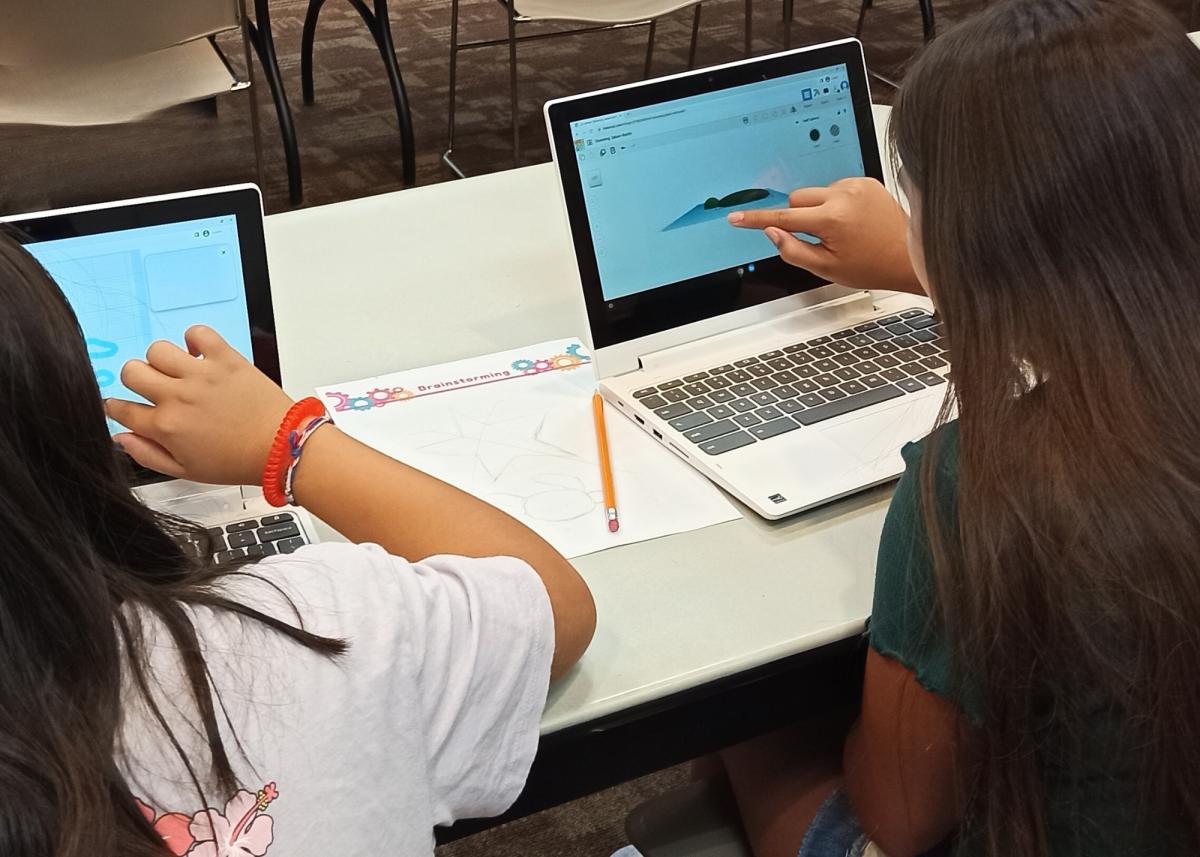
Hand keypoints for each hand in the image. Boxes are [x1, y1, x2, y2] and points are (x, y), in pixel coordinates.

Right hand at [106, 326, 294, 485]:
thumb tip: (122, 438)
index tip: (126, 406)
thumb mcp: (186, 471)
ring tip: (180, 372)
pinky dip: (195, 338)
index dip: (118, 407)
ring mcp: (201, 375)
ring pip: (157, 349)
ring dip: (163, 360)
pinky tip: (200, 355)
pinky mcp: (225, 359)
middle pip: (131, 371)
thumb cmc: (239, 460)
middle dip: (137, 380)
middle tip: (155, 388)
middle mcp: (178, 396)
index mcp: (165, 427)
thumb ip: (148, 455)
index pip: (120, 409)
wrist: (281, 447)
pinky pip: (197, 332)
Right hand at [728, 177, 922, 294]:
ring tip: (842, 231)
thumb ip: (792, 250)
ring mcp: (857, 185)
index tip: (737, 217)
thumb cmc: (871, 266)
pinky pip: (836, 188)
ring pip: (816, 193)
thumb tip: (772, 232)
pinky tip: (852, 220)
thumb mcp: (826, 268)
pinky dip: (835, 203)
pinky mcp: (866, 181)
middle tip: (817, 239)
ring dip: (818, 210)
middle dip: (798, 217)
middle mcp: (844, 195)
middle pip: (797, 199)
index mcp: (832, 219)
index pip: (783, 218)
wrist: (907, 257)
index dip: (757, 220)